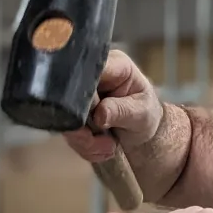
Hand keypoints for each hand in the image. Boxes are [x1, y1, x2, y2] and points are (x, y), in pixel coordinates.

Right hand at [63, 48, 162, 163]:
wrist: (141, 132)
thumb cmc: (146, 113)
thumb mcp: (141, 112)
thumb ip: (122, 110)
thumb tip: (99, 114)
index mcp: (112, 64)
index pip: (88, 72)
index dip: (87, 96)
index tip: (99, 120)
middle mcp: (90, 76)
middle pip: (71, 97)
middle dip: (86, 126)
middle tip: (106, 142)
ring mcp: (77, 95)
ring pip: (66, 118)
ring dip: (86, 140)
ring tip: (109, 147)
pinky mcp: (71, 113)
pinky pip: (68, 132)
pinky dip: (85, 146)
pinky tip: (103, 149)